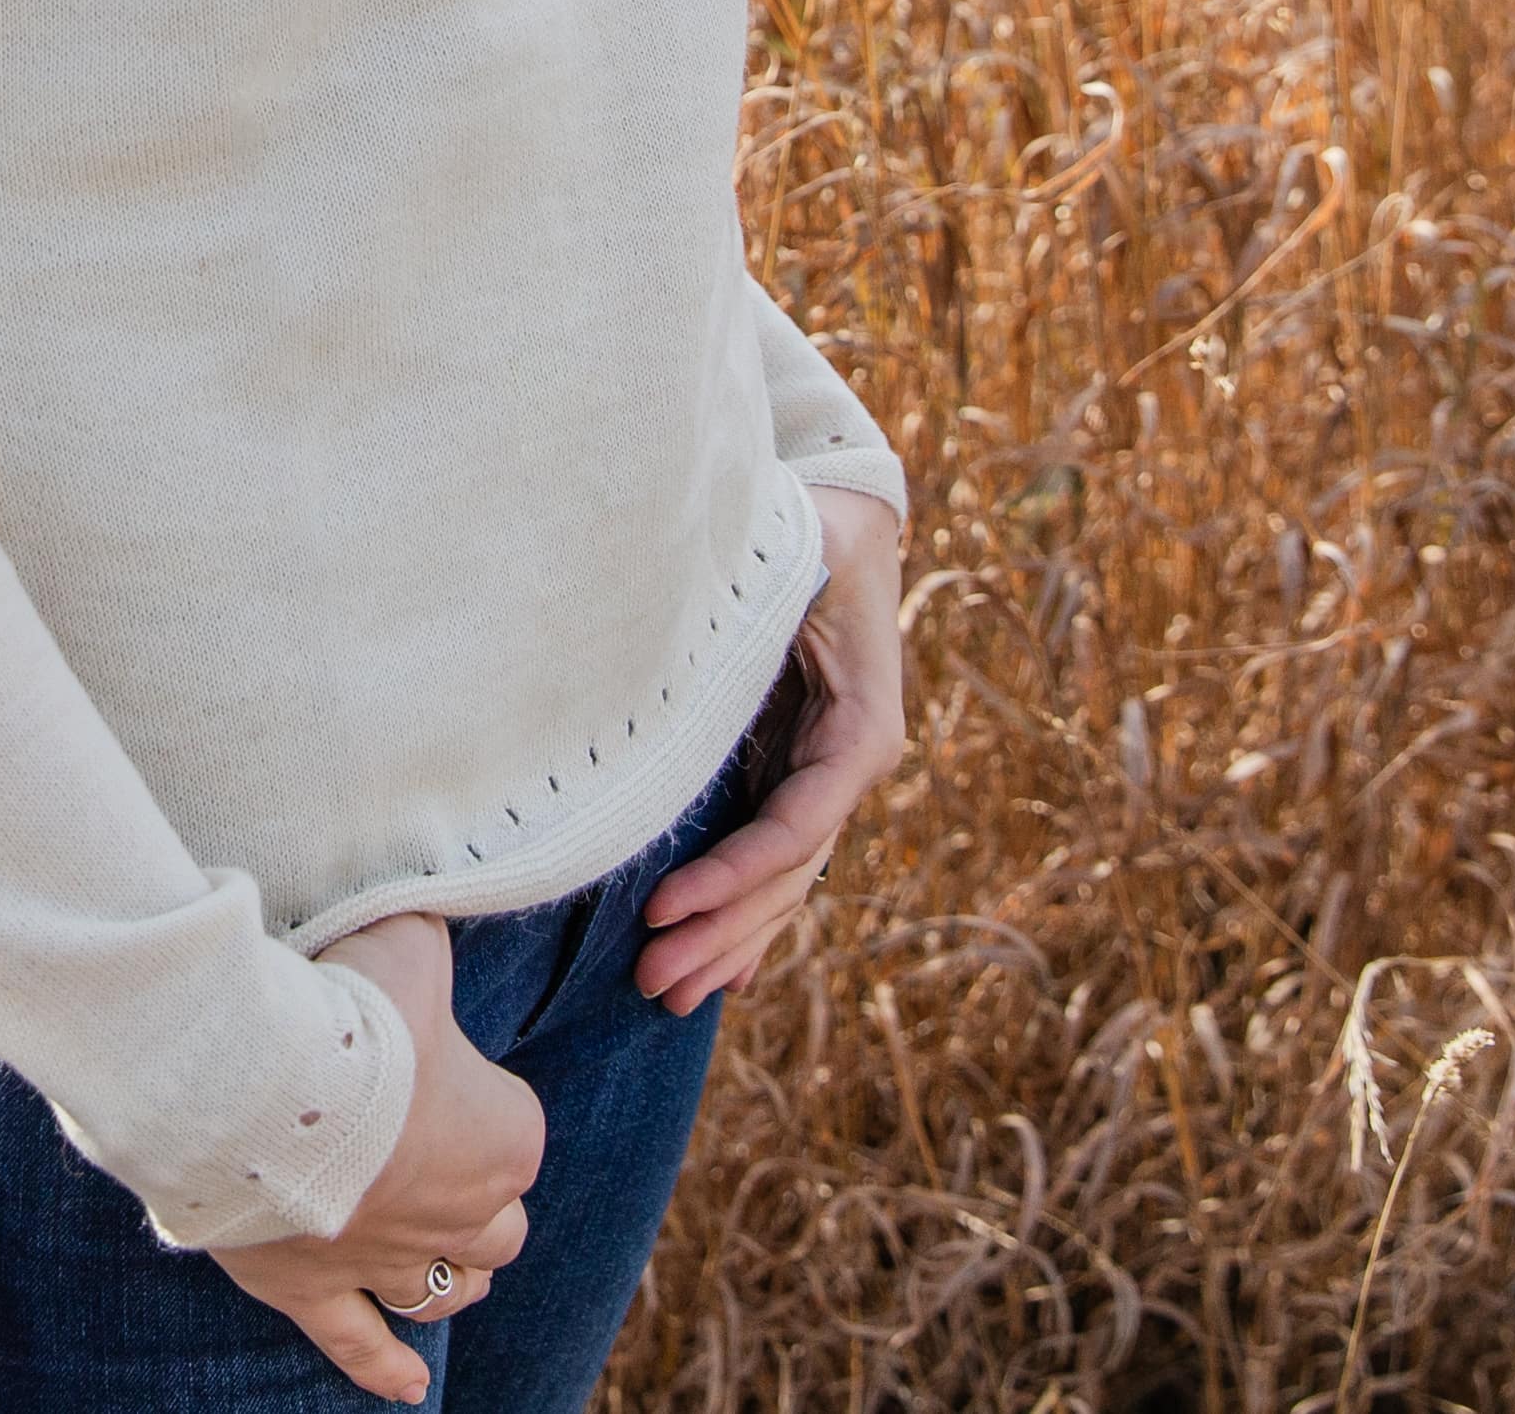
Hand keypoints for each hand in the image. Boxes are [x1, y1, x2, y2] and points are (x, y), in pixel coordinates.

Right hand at [211, 911, 542, 1403]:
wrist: (261, 1077)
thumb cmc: (348, 1003)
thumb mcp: (410, 940)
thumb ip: (430, 942)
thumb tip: (428, 920)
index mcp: (505, 1135)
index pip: (517, 1128)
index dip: (481, 1095)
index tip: (438, 1059)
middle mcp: (463, 1215)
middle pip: (499, 1225)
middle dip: (479, 1197)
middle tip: (439, 1154)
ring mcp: (389, 1261)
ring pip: (447, 1290)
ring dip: (451, 1275)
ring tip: (443, 1263)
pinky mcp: (317, 1291)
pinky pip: (363, 1345)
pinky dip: (387, 1368)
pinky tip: (407, 1387)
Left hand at [633, 486, 907, 1014]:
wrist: (846, 520)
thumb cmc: (810, 530)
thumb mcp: (792, 553)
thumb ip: (759, 588)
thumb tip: (684, 606)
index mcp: (861, 730)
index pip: (797, 826)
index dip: (733, 874)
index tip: (665, 907)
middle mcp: (850, 766)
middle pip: (787, 873)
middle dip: (722, 931)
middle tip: (653, 982)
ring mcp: (826, 777)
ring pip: (782, 880)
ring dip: (730, 939)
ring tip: (669, 993)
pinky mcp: (798, 774)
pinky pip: (775, 859)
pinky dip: (750, 915)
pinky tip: (723, 970)